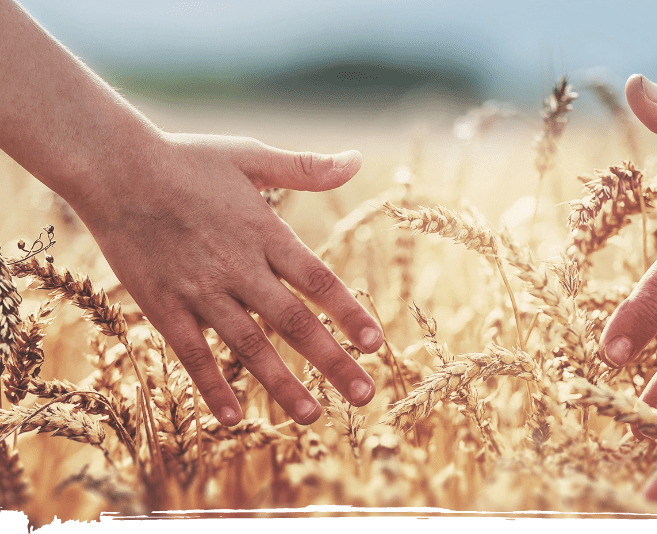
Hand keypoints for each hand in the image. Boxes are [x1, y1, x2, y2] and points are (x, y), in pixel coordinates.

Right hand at [70, 133, 382, 425]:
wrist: (112, 168)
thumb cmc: (186, 159)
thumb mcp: (250, 156)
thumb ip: (306, 169)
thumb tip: (357, 160)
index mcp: (265, 233)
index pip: (318, 280)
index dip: (348, 313)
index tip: (376, 345)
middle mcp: (238, 267)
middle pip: (294, 322)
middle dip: (332, 362)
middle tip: (364, 395)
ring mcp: (199, 290)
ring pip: (249, 346)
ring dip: (282, 384)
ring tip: (313, 416)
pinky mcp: (163, 306)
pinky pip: (191, 353)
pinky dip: (212, 386)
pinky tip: (233, 418)